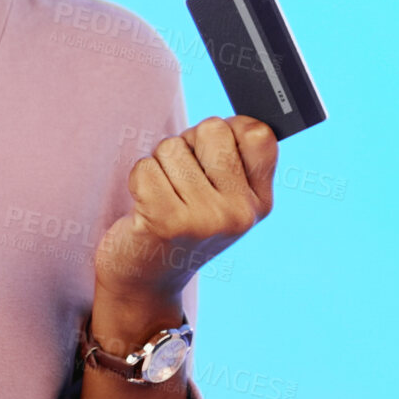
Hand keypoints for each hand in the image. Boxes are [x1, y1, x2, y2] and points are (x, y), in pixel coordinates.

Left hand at [93, 115, 276, 300]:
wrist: (146, 280)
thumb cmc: (181, 224)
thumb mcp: (222, 199)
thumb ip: (234, 159)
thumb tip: (237, 117)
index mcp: (260, 201)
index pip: (257, 133)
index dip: (227, 131)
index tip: (211, 155)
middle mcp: (240, 212)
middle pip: (212, 128)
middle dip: (187, 144)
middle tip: (181, 181)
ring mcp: (207, 219)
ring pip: (172, 146)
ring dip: (159, 165)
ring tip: (163, 197)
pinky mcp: (167, 221)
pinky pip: (145, 167)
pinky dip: (138, 179)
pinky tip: (145, 208)